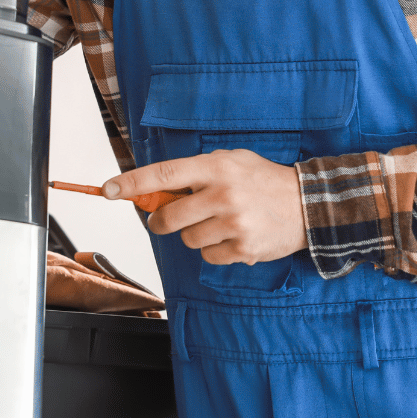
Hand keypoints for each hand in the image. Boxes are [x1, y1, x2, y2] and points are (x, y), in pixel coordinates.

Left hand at [103, 149, 307, 264]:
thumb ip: (196, 172)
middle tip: (167, 220)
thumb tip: (156, 191)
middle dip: (161, 222)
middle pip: (169, 218)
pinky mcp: (243, 248)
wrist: (308, 204)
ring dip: (195, 234)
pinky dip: (214, 250)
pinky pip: (208, 256)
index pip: (164, 174)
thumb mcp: (231, 161)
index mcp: (216, 167)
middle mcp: (223, 194)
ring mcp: (233, 223)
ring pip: (187, 240)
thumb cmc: (262, 180)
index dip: (133, 182)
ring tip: (219, 222)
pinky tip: (233, 236)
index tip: (108, 189)